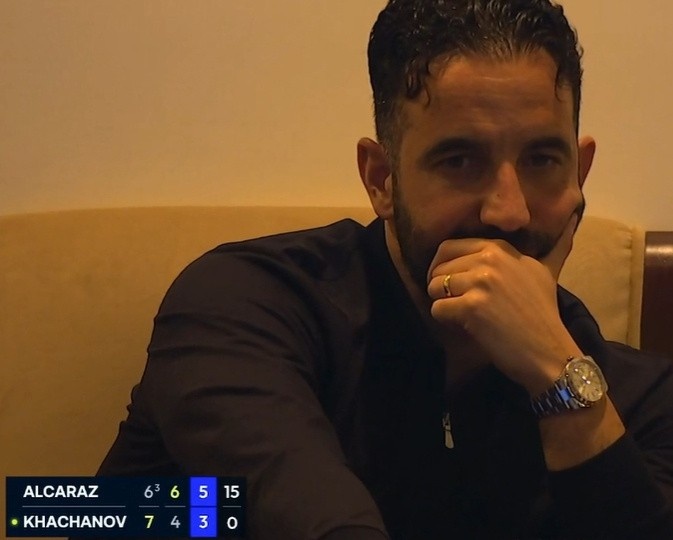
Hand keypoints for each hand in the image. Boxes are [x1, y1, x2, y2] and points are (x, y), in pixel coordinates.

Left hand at [426, 215, 581, 393]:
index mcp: (500, 248)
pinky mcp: (472, 306)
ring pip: (435, 286)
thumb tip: (575, 217)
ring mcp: (481, 282)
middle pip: (439, 267)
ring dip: (441, 303)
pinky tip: (463, 325)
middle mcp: (490, 259)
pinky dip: (444, 319)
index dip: (442, 266)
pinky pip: (437, 308)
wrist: (548, 351)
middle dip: (439, 286)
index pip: (450, 246)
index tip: (449, 282)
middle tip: (452, 302)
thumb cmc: (544, 314)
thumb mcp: (547, 272)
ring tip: (459, 314)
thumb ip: (553, 247)